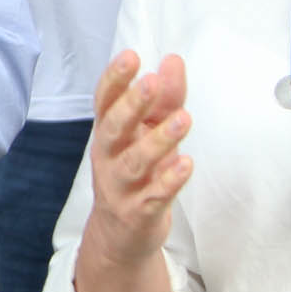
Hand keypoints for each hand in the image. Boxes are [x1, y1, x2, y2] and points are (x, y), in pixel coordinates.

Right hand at [80, 51, 191, 264]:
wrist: (120, 235)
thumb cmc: (137, 172)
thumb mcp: (149, 131)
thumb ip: (164, 97)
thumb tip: (172, 60)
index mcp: (109, 133)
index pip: (105, 102)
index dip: (114, 79)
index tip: (131, 56)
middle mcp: (108, 157)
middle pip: (114, 128)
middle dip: (131, 104)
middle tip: (151, 82)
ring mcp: (121, 186)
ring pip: (134, 162)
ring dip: (158, 140)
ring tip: (182, 119)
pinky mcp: (139, 212)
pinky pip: (154, 196)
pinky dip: (170, 181)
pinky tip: (186, 164)